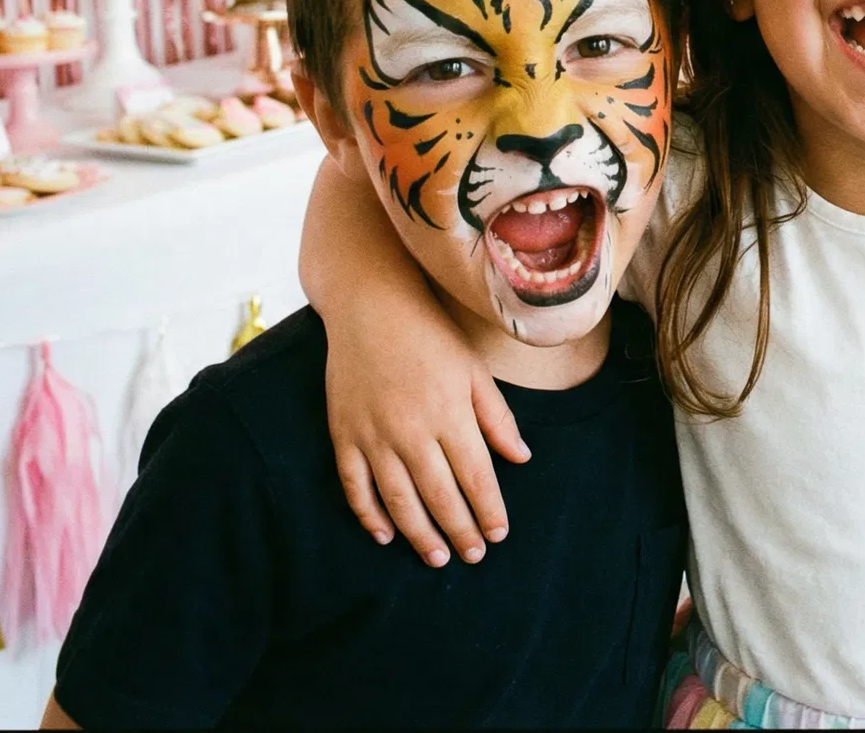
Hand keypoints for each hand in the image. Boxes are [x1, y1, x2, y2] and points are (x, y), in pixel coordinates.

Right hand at [325, 309, 529, 567]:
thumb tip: (522, 458)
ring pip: (398, 500)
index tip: (499, 535)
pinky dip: (369, 515)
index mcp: (449, 413)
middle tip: (474, 556)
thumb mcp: (475, 369)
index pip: (475, 476)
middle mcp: (411, 430)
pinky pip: (355, 486)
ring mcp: (373, 435)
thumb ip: (497, 417)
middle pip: (439, 495)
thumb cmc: (431, 335)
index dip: (488, 510)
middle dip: (460, 530)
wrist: (370, 306)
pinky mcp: (343, 434)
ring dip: (420, 534)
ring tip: (439, 557)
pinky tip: (385, 535)